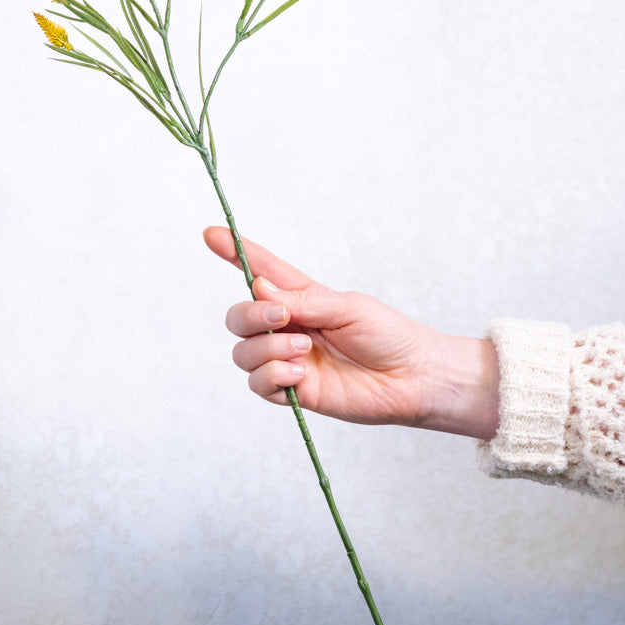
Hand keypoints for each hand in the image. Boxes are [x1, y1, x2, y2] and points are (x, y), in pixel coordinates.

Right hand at [204, 226, 499, 438]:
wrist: (414, 378)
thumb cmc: (388, 334)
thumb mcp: (347, 306)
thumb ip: (302, 300)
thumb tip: (259, 288)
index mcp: (301, 297)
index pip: (260, 271)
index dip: (233, 252)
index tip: (211, 234)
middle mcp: (287, 327)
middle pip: (238, 316)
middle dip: (250, 313)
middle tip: (282, 316)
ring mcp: (287, 359)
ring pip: (243, 352)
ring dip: (267, 348)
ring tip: (304, 351)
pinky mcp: (294, 390)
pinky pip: (259, 384)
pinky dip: (273, 376)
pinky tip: (300, 374)